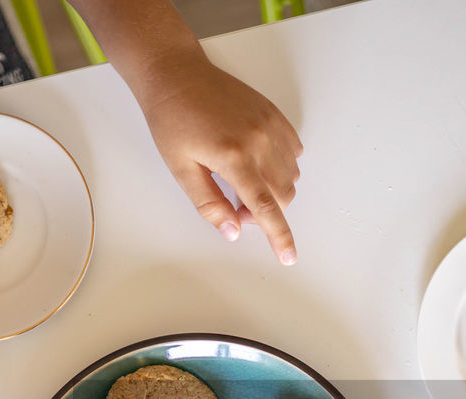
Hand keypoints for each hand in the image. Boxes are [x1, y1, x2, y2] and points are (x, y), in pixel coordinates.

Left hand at [138, 53, 302, 264]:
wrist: (177, 75)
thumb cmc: (172, 119)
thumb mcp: (180, 168)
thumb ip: (209, 203)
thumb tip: (232, 230)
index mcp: (233, 156)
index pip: (265, 207)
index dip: (279, 237)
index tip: (288, 256)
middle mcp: (259, 140)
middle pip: (283, 194)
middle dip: (267, 213)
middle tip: (236, 207)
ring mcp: (270, 125)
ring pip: (291, 175)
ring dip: (275, 191)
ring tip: (243, 183)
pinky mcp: (274, 114)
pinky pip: (293, 151)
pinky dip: (283, 166)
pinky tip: (258, 164)